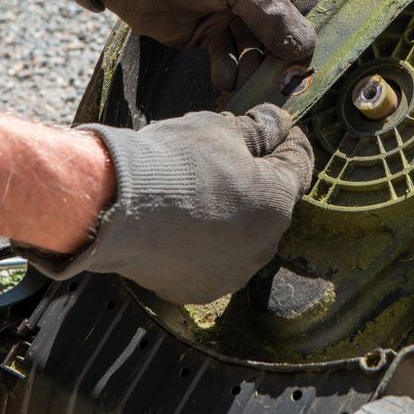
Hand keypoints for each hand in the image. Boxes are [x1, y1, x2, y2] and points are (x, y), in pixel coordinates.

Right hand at [15, 104, 312, 303]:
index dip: (288, 141)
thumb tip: (277, 123)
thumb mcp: (221, 129)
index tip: (276, 128)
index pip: (299, 165)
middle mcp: (264, 246)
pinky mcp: (198, 290)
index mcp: (278, 203)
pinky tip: (178, 222)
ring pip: (241, 236)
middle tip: (227, 157)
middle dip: (255, 180)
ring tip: (195, 191)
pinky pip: (210, 260)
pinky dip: (201, 242)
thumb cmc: (172, 162)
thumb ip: (258, 128)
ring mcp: (231, 274)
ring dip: (229, 215)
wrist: (113, 207)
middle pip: (270, 205)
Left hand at [67, 0, 325, 90]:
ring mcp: (235, 9)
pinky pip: (232, 57)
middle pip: (286, 25)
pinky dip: (229, 71)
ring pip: (260, 47)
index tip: (300, 47)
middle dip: (280, 53)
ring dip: (254, 67)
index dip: (308, 20)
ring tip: (244, 80)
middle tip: (277, 78)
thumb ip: (272, 14)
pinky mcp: (211, 32)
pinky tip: (222, 78)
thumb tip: (306, 51)